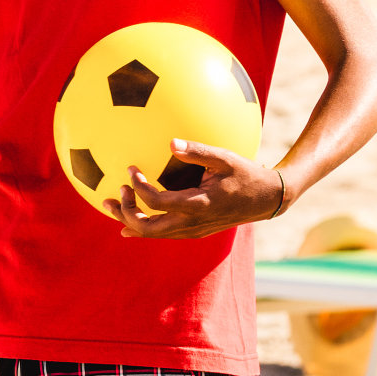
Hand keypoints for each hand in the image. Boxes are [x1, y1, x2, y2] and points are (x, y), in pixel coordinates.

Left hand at [100, 139, 282, 238]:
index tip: (130, 169)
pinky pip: (163, 233)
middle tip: (111, 195)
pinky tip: (129, 218)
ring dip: (129, 221)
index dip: (139, 187)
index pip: (157, 202)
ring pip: (153, 234)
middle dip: (125, 213)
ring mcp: (193, 231)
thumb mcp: (225, 158)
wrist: (267, 200)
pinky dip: (143, 226)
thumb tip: (170, 141)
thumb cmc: (246, 174)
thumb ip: (197, 151)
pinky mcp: (194, 231)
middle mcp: (192, 223)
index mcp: (198, 205)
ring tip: (109, 204)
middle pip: (148, 228)